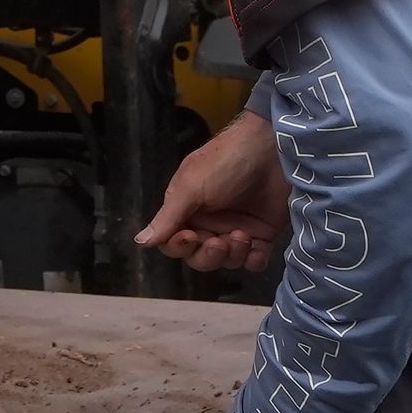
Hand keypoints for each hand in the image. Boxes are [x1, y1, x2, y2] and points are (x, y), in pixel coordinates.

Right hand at [137, 108, 283, 274]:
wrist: (272, 151)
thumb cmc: (225, 163)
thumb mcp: (192, 186)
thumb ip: (168, 217)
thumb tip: (139, 241)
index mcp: (187, 209)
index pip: (173, 242)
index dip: (179, 246)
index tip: (191, 237)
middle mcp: (210, 222)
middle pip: (200, 257)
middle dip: (209, 255)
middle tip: (220, 240)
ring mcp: (236, 229)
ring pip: (227, 261)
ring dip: (233, 255)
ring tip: (243, 234)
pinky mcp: (263, 234)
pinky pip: (254, 261)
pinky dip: (254, 260)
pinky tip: (257, 248)